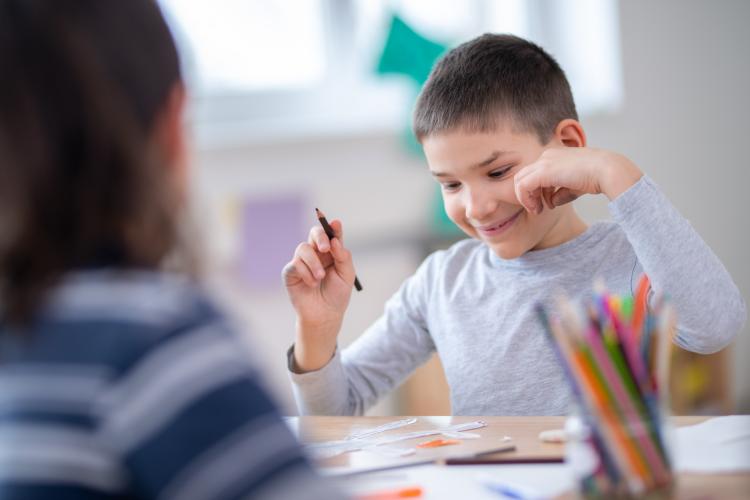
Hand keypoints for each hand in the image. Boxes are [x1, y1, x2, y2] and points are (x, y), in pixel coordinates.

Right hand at [282, 219, 355, 370]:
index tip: (336, 224)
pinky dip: (306, 273)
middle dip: (320, 237)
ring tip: (320, 277)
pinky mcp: (291, 272)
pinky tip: (312, 283)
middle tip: (326, 249)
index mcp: (331, 252)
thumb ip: (343, 257)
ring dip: (314, 263)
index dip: (333, 228)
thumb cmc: (336, 295)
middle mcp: (316, 253)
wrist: (325, 315)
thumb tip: (335, 241)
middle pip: (314, 233)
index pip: (331, 235)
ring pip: (303, 248)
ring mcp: (302, 261)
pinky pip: (295, 264)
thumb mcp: (346, 275)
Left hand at [513, 147, 642, 213]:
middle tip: (537, 209)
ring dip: (526, 198)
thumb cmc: (597, 177)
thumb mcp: (576, 185)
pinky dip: (526, 199)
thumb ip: (562, 191)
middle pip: (524, 175)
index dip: (536, 190)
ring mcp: (544, 162)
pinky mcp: (542, 172)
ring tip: (537, 210)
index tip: (545, 204)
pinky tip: (537, 208)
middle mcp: (547, 156)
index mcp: (555, 155)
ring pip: (520, 181)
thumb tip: (552, 202)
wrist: (607, 171)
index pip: (535, 173)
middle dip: (528, 194)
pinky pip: (523, 186)